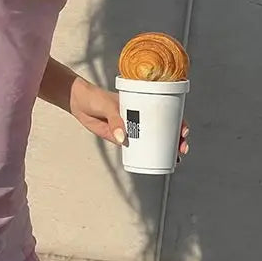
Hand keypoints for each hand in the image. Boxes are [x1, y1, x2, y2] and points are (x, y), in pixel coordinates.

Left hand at [69, 82, 189, 161]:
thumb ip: (115, 121)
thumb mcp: (108, 105)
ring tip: (175, 158)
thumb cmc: (95, 97)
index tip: (183, 130)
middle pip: (163, 128)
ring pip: (152, 140)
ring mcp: (130, 128)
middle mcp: (139, 117)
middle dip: (176, 139)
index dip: (178, 121)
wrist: (78, 102)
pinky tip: (153, 163)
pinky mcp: (119, 138)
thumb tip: (123, 139)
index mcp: (141, 104)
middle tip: (182, 148)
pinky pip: (136, 148)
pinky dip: (145, 155)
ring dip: (165, 149)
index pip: (165, 112)